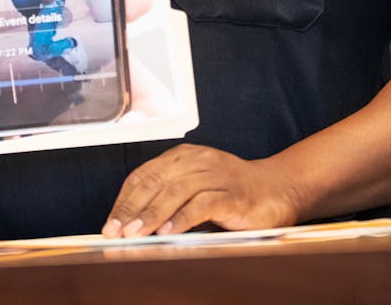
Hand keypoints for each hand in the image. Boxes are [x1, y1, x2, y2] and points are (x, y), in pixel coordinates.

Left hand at [102, 144, 295, 237]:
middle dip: (131, 209)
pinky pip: (202, 204)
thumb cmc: (234, 193)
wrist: (279, 189)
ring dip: (151, 214)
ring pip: (175, 191)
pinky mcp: (232, 194)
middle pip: (154, 182)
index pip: (143, 175)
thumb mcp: (196, 190)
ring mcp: (216, 175)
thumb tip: (134, 225)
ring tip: (135, 234)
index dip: (123, 200)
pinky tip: (168, 233)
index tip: (110, 223)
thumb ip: (169, 200)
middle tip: (116, 232)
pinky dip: (182, 219)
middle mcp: (197, 160)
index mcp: (183, 156)